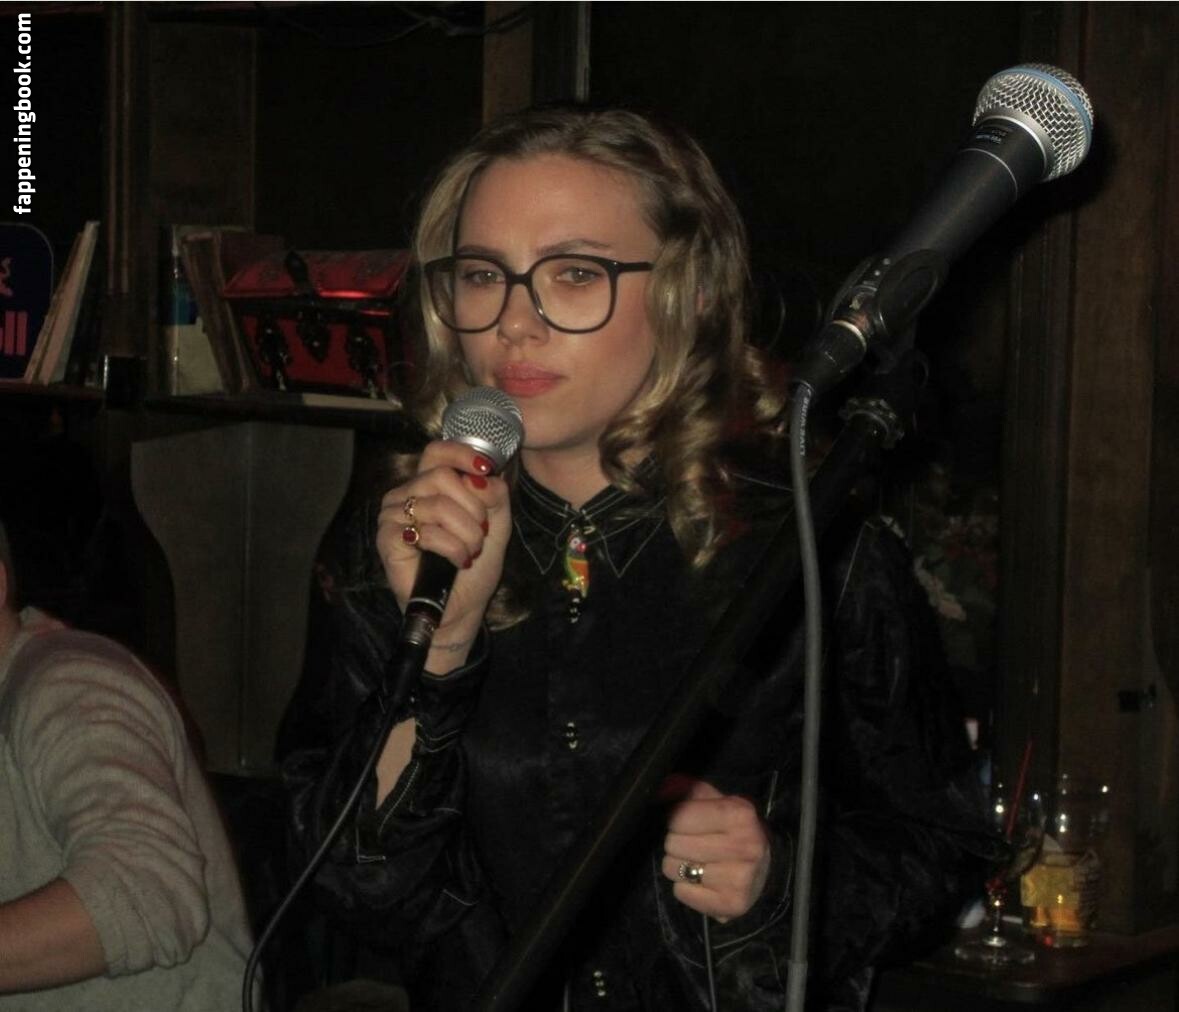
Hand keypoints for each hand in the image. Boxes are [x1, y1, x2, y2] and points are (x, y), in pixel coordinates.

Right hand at [376, 440, 510, 665]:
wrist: (461, 606)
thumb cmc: (474, 564)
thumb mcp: (496, 523)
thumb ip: (495, 494)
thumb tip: (481, 477)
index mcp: (429, 484)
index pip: (437, 451)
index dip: (462, 454)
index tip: (485, 469)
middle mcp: (407, 494)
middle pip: (441, 476)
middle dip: (473, 507)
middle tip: (480, 532)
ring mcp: (393, 516)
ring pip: (437, 505)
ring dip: (466, 532)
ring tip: (470, 551)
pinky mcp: (387, 540)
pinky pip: (426, 532)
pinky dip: (451, 548)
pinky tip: (457, 561)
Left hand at [660, 778, 771, 922]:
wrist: (769, 870)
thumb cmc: (735, 830)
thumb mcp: (717, 802)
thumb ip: (688, 791)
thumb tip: (661, 789)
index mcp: (739, 815)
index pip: (679, 817)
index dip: (676, 820)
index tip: (688, 824)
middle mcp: (743, 846)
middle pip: (672, 844)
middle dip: (676, 843)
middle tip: (694, 845)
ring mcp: (739, 878)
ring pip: (673, 869)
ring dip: (678, 866)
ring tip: (698, 862)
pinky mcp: (731, 904)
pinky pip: (681, 893)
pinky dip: (686, 888)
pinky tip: (703, 882)